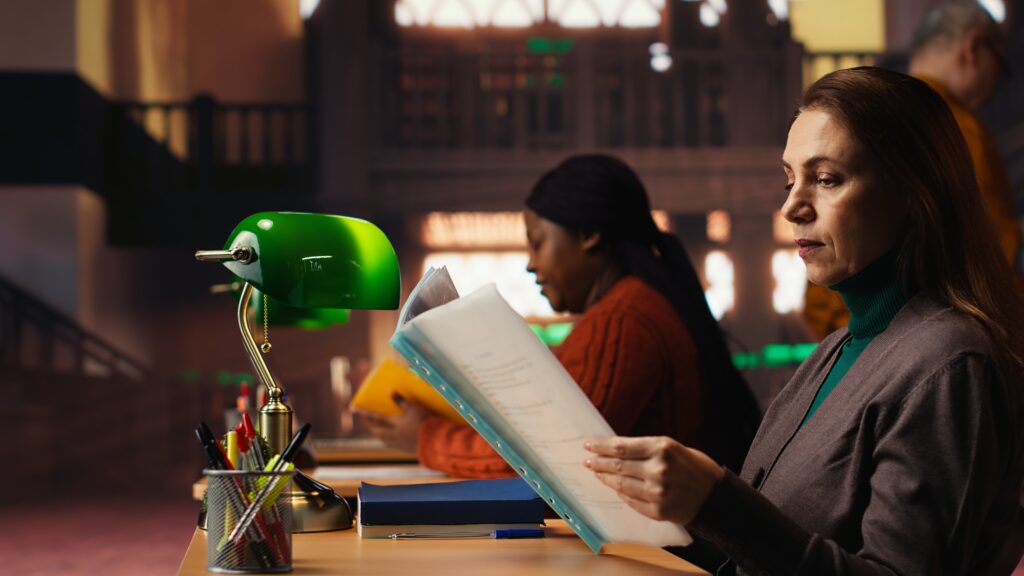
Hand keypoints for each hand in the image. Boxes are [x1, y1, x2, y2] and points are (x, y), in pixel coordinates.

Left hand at [361, 395, 429, 453]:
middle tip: (368, 423)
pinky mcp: (407, 449)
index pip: (377, 417)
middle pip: (378, 432)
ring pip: (385, 440)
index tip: (354, 408)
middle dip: (371, 427)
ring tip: (378, 432)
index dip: (365, 413)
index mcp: (396, 423)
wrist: (435, 441)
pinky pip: (394, 445)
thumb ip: (403, 402)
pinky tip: (393, 440)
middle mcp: (395, 434)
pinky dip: (390, 441)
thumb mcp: (415, 409)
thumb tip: (391, 392)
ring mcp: (400, 443)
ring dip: (380, 435)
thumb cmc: (425, 421)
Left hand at [583, 436, 723, 524]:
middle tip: (586, 460)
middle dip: (598, 463)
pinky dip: (621, 494)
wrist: (717, 497)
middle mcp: (657, 470)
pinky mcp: (658, 511)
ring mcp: (657, 492)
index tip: (588, 445)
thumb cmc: (694, 467)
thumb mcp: (673, 448)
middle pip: (617, 466)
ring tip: (597, 474)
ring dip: (606, 479)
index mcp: (662, 448)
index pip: (621, 447)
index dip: (601, 446)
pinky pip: (631, 501)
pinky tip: (615, 488)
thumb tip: (616, 450)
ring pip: (620, 485)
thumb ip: (646, 449)